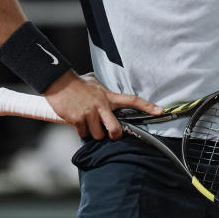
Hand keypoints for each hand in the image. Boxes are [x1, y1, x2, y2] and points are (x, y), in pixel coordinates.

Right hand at [44, 71, 161, 139]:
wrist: (58, 82)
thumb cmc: (77, 83)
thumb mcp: (95, 82)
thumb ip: (104, 91)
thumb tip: (109, 91)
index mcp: (108, 96)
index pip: (132, 100)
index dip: (147, 106)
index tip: (160, 111)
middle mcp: (101, 105)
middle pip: (116, 129)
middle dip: (114, 135)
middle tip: (110, 133)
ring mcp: (90, 113)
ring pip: (98, 135)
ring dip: (94, 133)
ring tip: (88, 123)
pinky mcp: (78, 119)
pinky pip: (84, 134)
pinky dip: (81, 132)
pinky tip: (78, 122)